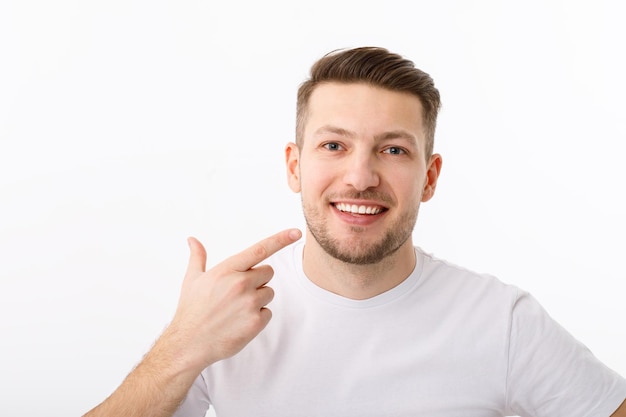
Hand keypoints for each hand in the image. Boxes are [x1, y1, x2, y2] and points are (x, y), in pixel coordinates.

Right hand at [166, 228, 301, 371]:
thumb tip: (192, 239)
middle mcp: (240, 283)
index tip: (296, 232)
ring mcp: (249, 303)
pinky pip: (268, 313)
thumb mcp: (192, 279)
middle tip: (237, 293)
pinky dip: (257, 317)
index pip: (259, 250)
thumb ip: (197, 257)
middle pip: (268, 272)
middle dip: (258, 280)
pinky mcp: (255, 322)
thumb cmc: (191, 309)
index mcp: (227, 270)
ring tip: (235, 309)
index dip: (280, 239)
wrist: (189, 343)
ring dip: (258, 299)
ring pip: (269, 293)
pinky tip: (239, 322)